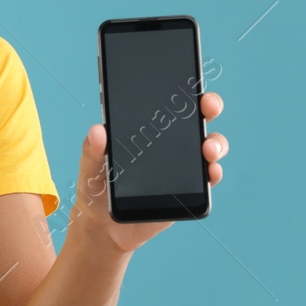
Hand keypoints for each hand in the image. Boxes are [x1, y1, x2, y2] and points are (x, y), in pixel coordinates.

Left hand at [70, 92, 228, 254]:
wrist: (104, 226)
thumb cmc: (97, 188)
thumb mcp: (90, 167)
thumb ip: (92, 150)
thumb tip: (97, 130)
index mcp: (147, 129)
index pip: (169, 102)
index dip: (183, 88)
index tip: (190, 79)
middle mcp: (171, 143)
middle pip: (198, 117)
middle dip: (209, 106)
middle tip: (207, 106)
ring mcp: (184, 165)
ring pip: (209, 146)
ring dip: (216, 143)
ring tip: (207, 150)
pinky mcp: (190, 189)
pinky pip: (209, 177)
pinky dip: (214, 172)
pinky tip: (211, 171)